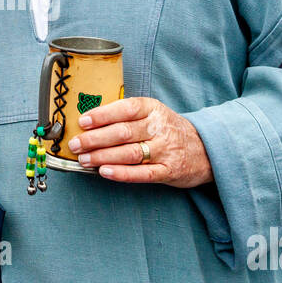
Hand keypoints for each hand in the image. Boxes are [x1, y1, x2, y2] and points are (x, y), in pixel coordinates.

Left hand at [66, 96, 211, 187]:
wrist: (206, 148)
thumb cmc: (169, 130)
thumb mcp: (154, 114)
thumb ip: (128, 116)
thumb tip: (91, 123)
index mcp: (154, 109)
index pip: (126, 109)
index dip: (102, 115)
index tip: (83, 122)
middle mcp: (159, 128)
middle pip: (123, 132)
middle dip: (95, 139)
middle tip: (76, 144)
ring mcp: (165, 150)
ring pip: (129, 153)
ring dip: (103, 157)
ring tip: (84, 159)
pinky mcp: (169, 170)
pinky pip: (142, 173)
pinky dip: (122, 173)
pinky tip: (104, 172)